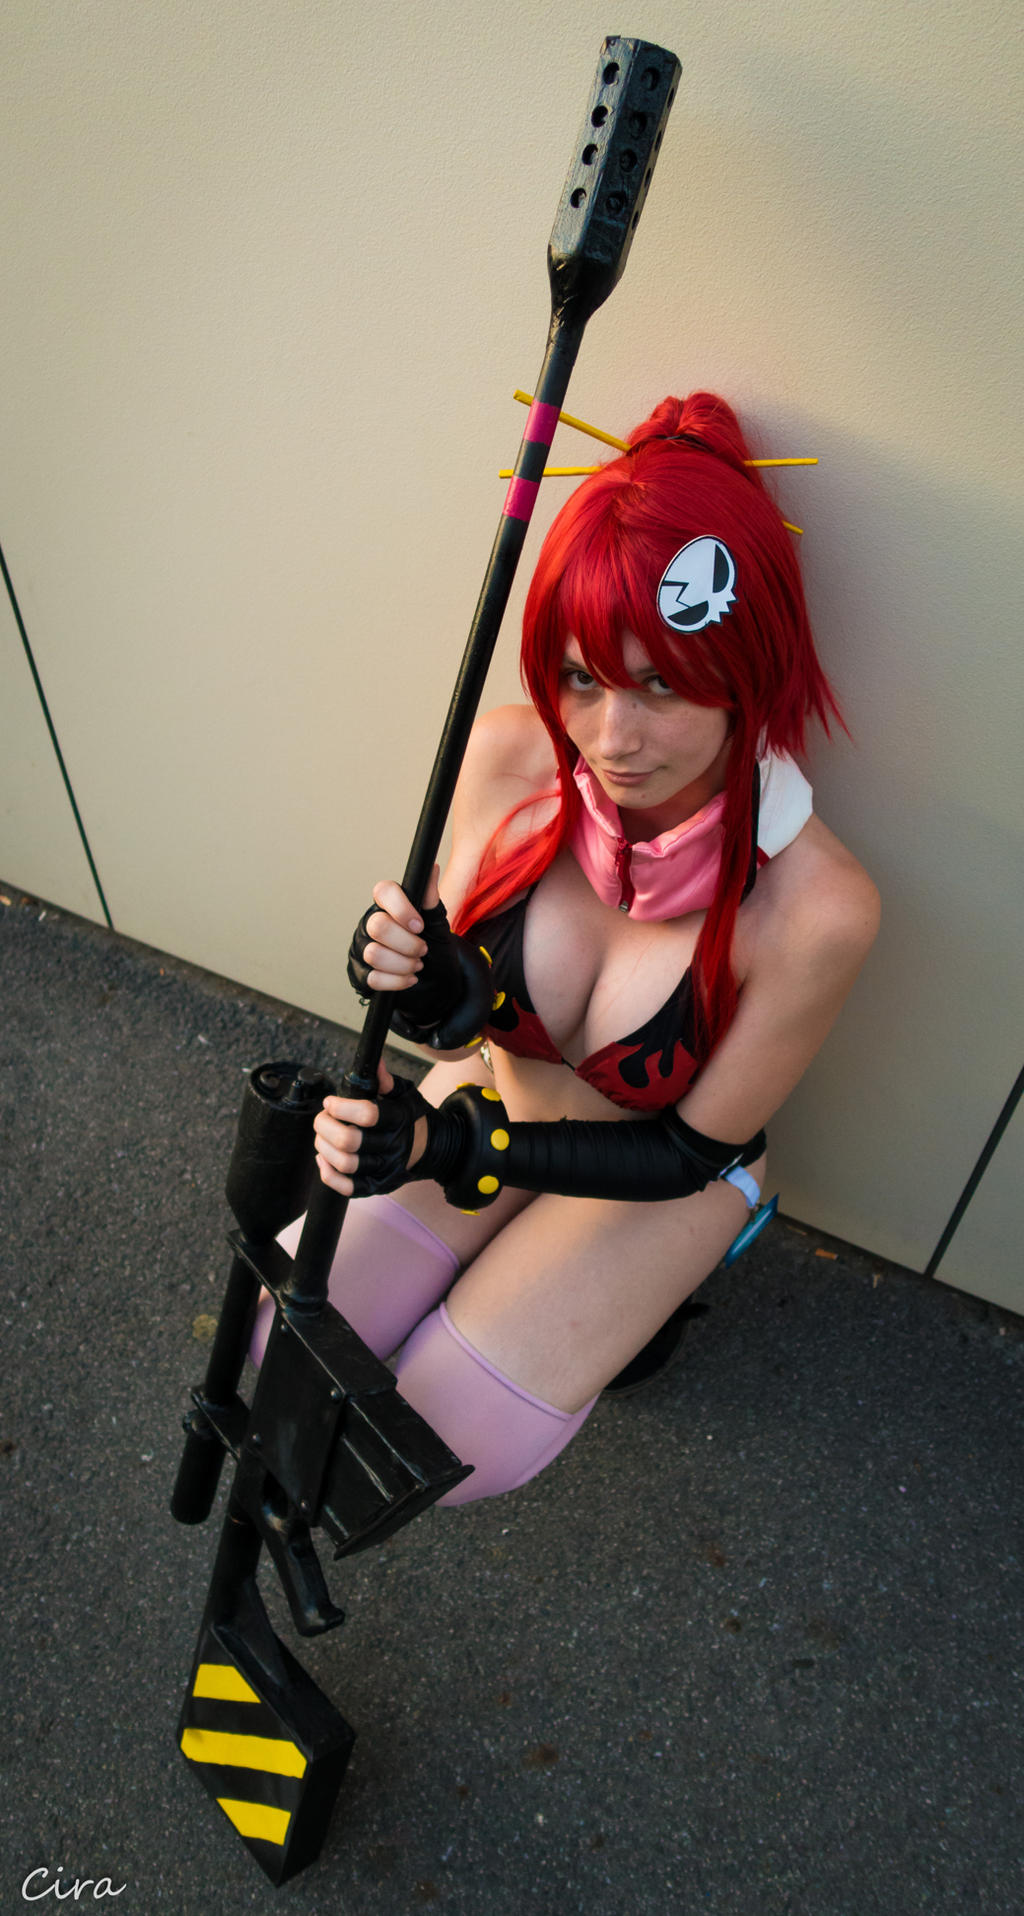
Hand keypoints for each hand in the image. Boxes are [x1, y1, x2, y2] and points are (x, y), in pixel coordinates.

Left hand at [313, 1061, 431, 1197]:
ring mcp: (384, 1170)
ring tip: (322, 1135)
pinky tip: (323, 1158)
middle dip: (325, 1126)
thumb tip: (374, 1062)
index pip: (367, 1115)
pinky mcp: (376, 1186)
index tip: (330, 1102)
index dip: (341, 1107)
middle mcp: (393, 1148)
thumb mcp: (404, 1093)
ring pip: (344, 1163)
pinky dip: (328, 1173)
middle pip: (349, 1141)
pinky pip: (347, 1188)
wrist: (429, 1147)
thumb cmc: (410, 1117)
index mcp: (399, 1120)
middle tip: (322, 1117)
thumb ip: (385, 1080)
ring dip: (323, 1146)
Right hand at [349, 868, 440, 994]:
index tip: (420, 926)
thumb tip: (431, 868)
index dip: (401, 908)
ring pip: (374, 954)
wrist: (437, 983)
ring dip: (404, 964)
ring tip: (417, 964)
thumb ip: (431, 899)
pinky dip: (397, 981)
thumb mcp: (438, 925)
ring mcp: (362, 948)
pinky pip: (373, 978)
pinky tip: (409, 978)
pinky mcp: (360, 974)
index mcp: (388, 906)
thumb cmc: (435, 949)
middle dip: (407, 944)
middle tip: (423, 949)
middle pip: (378, 926)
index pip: (383, 890)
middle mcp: (370, 923)